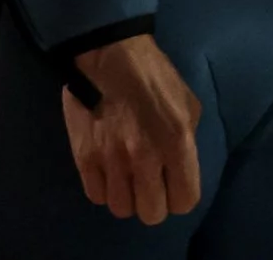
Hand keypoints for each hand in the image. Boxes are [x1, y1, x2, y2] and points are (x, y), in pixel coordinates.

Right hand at [63, 34, 201, 225]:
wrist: (111, 58)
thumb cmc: (156, 77)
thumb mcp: (188, 104)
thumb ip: (186, 141)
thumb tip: (180, 167)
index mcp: (177, 142)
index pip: (185, 200)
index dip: (182, 197)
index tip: (177, 187)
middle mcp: (145, 158)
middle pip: (152, 213)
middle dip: (156, 203)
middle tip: (153, 187)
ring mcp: (112, 161)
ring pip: (122, 208)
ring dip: (128, 197)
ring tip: (130, 178)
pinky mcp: (84, 160)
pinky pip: (96, 196)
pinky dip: (105, 189)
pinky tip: (110, 172)